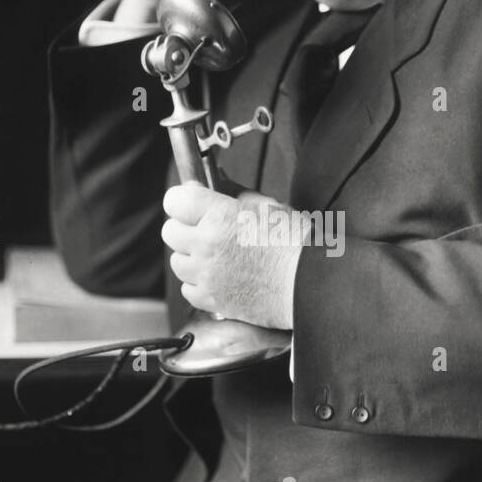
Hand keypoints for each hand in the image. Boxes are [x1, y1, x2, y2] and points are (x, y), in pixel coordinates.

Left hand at [161, 183, 307, 329]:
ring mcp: (207, 275)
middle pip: (170, 231)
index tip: (190, 203)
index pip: (175, 200)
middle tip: (204, 229)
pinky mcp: (211, 300)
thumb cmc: (296, 244)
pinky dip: (198, 283)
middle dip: (185, 227)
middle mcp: (207, 245)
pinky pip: (187, 288)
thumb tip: (216, 181)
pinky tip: (218, 276)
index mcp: (220, 216)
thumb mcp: (267, 206)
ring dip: (190, 256)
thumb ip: (233, 193)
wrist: (311, 284)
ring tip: (214, 256)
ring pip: (176, 261)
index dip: (182, 200)